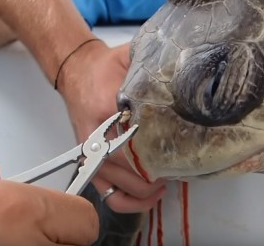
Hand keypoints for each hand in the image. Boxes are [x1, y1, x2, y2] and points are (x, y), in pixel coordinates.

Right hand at [57, 41, 165, 212]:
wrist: (77, 71)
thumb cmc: (105, 68)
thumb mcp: (131, 60)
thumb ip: (155, 70)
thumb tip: (186, 76)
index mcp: (106, 110)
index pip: (136, 142)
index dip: (162, 152)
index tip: (182, 152)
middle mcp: (96, 138)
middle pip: (133, 170)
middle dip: (160, 171)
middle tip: (181, 165)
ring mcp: (91, 156)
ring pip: (125, 186)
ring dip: (150, 188)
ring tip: (169, 178)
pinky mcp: (90, 166)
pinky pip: (110, 195)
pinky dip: (131, 202)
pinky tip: (151, 195)